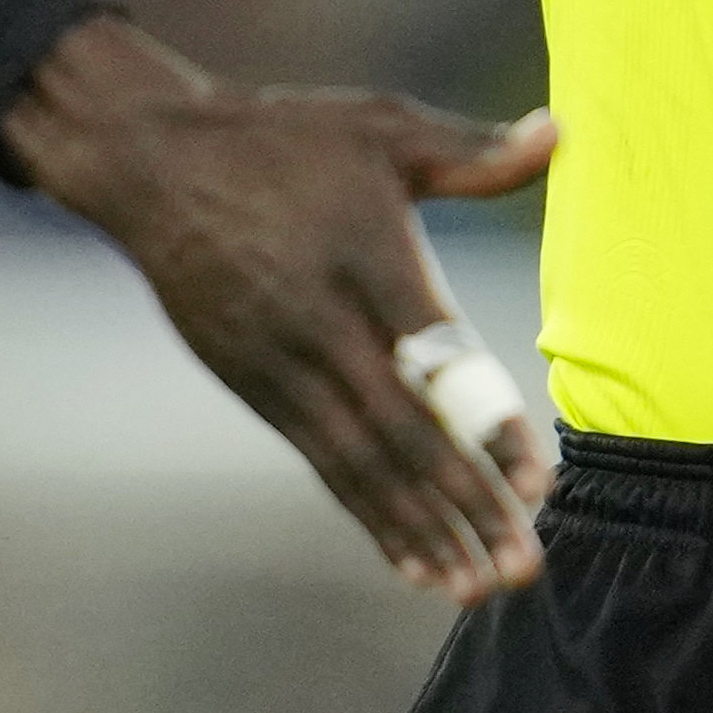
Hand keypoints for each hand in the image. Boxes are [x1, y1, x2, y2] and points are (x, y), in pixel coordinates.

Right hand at [0, 12, 555, 597]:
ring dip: (421, 529)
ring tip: (473, 587)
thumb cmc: (281, 138)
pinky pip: (321, 462)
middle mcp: (320, 322)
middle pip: (402, 431)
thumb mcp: (378, 126)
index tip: (538, 483)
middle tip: (523, 568)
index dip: (486, 427)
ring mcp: (281, 363)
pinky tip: (411, 560)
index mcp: (364, 257)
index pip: (437, 359)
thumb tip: (560, 134)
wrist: (152, 163)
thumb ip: (471, 152)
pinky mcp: (253, 386)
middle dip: (467, 507)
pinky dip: (368, 515)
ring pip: (360, 462)